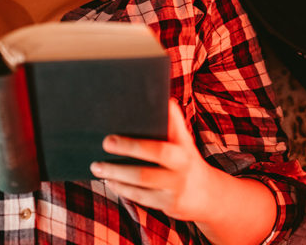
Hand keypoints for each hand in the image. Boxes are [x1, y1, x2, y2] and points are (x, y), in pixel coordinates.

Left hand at [90, 100, 217, 221]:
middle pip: (158, 152)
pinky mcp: (168, 204)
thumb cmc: (185, 161)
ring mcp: (177, 185)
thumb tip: (165, 100)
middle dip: (130, 146)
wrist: (208, 196)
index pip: (176, 126)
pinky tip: (109, 181)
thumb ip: (173, 124)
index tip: (143, 109)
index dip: (166, 117)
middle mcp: (183, 163)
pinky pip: (140, 196)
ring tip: (97, 167)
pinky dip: (121, 188)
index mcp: (185, 144)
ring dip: (117, 172)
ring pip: (143, 178)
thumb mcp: (184, 143)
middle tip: (106, 142)